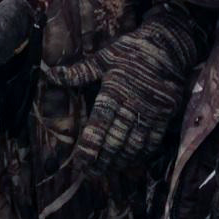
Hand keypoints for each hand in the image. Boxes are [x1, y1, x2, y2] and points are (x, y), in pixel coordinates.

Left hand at [45, 10, 200, 173]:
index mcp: (113, 92)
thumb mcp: (103, 57)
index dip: (89, 148)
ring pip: (134, 145)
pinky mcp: (164, 114)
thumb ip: (78, 72)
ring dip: (120, 161)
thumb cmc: (132, 50)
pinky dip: (142, 154)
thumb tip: (50, 75)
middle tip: (91, 174)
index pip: (98, 126)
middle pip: (115, 141)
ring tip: (109, 170)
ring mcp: (150, 112)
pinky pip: (153, 141)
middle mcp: (131, 106)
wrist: (168, 45)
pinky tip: (133, 160)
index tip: (80, 162)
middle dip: (102, 161)